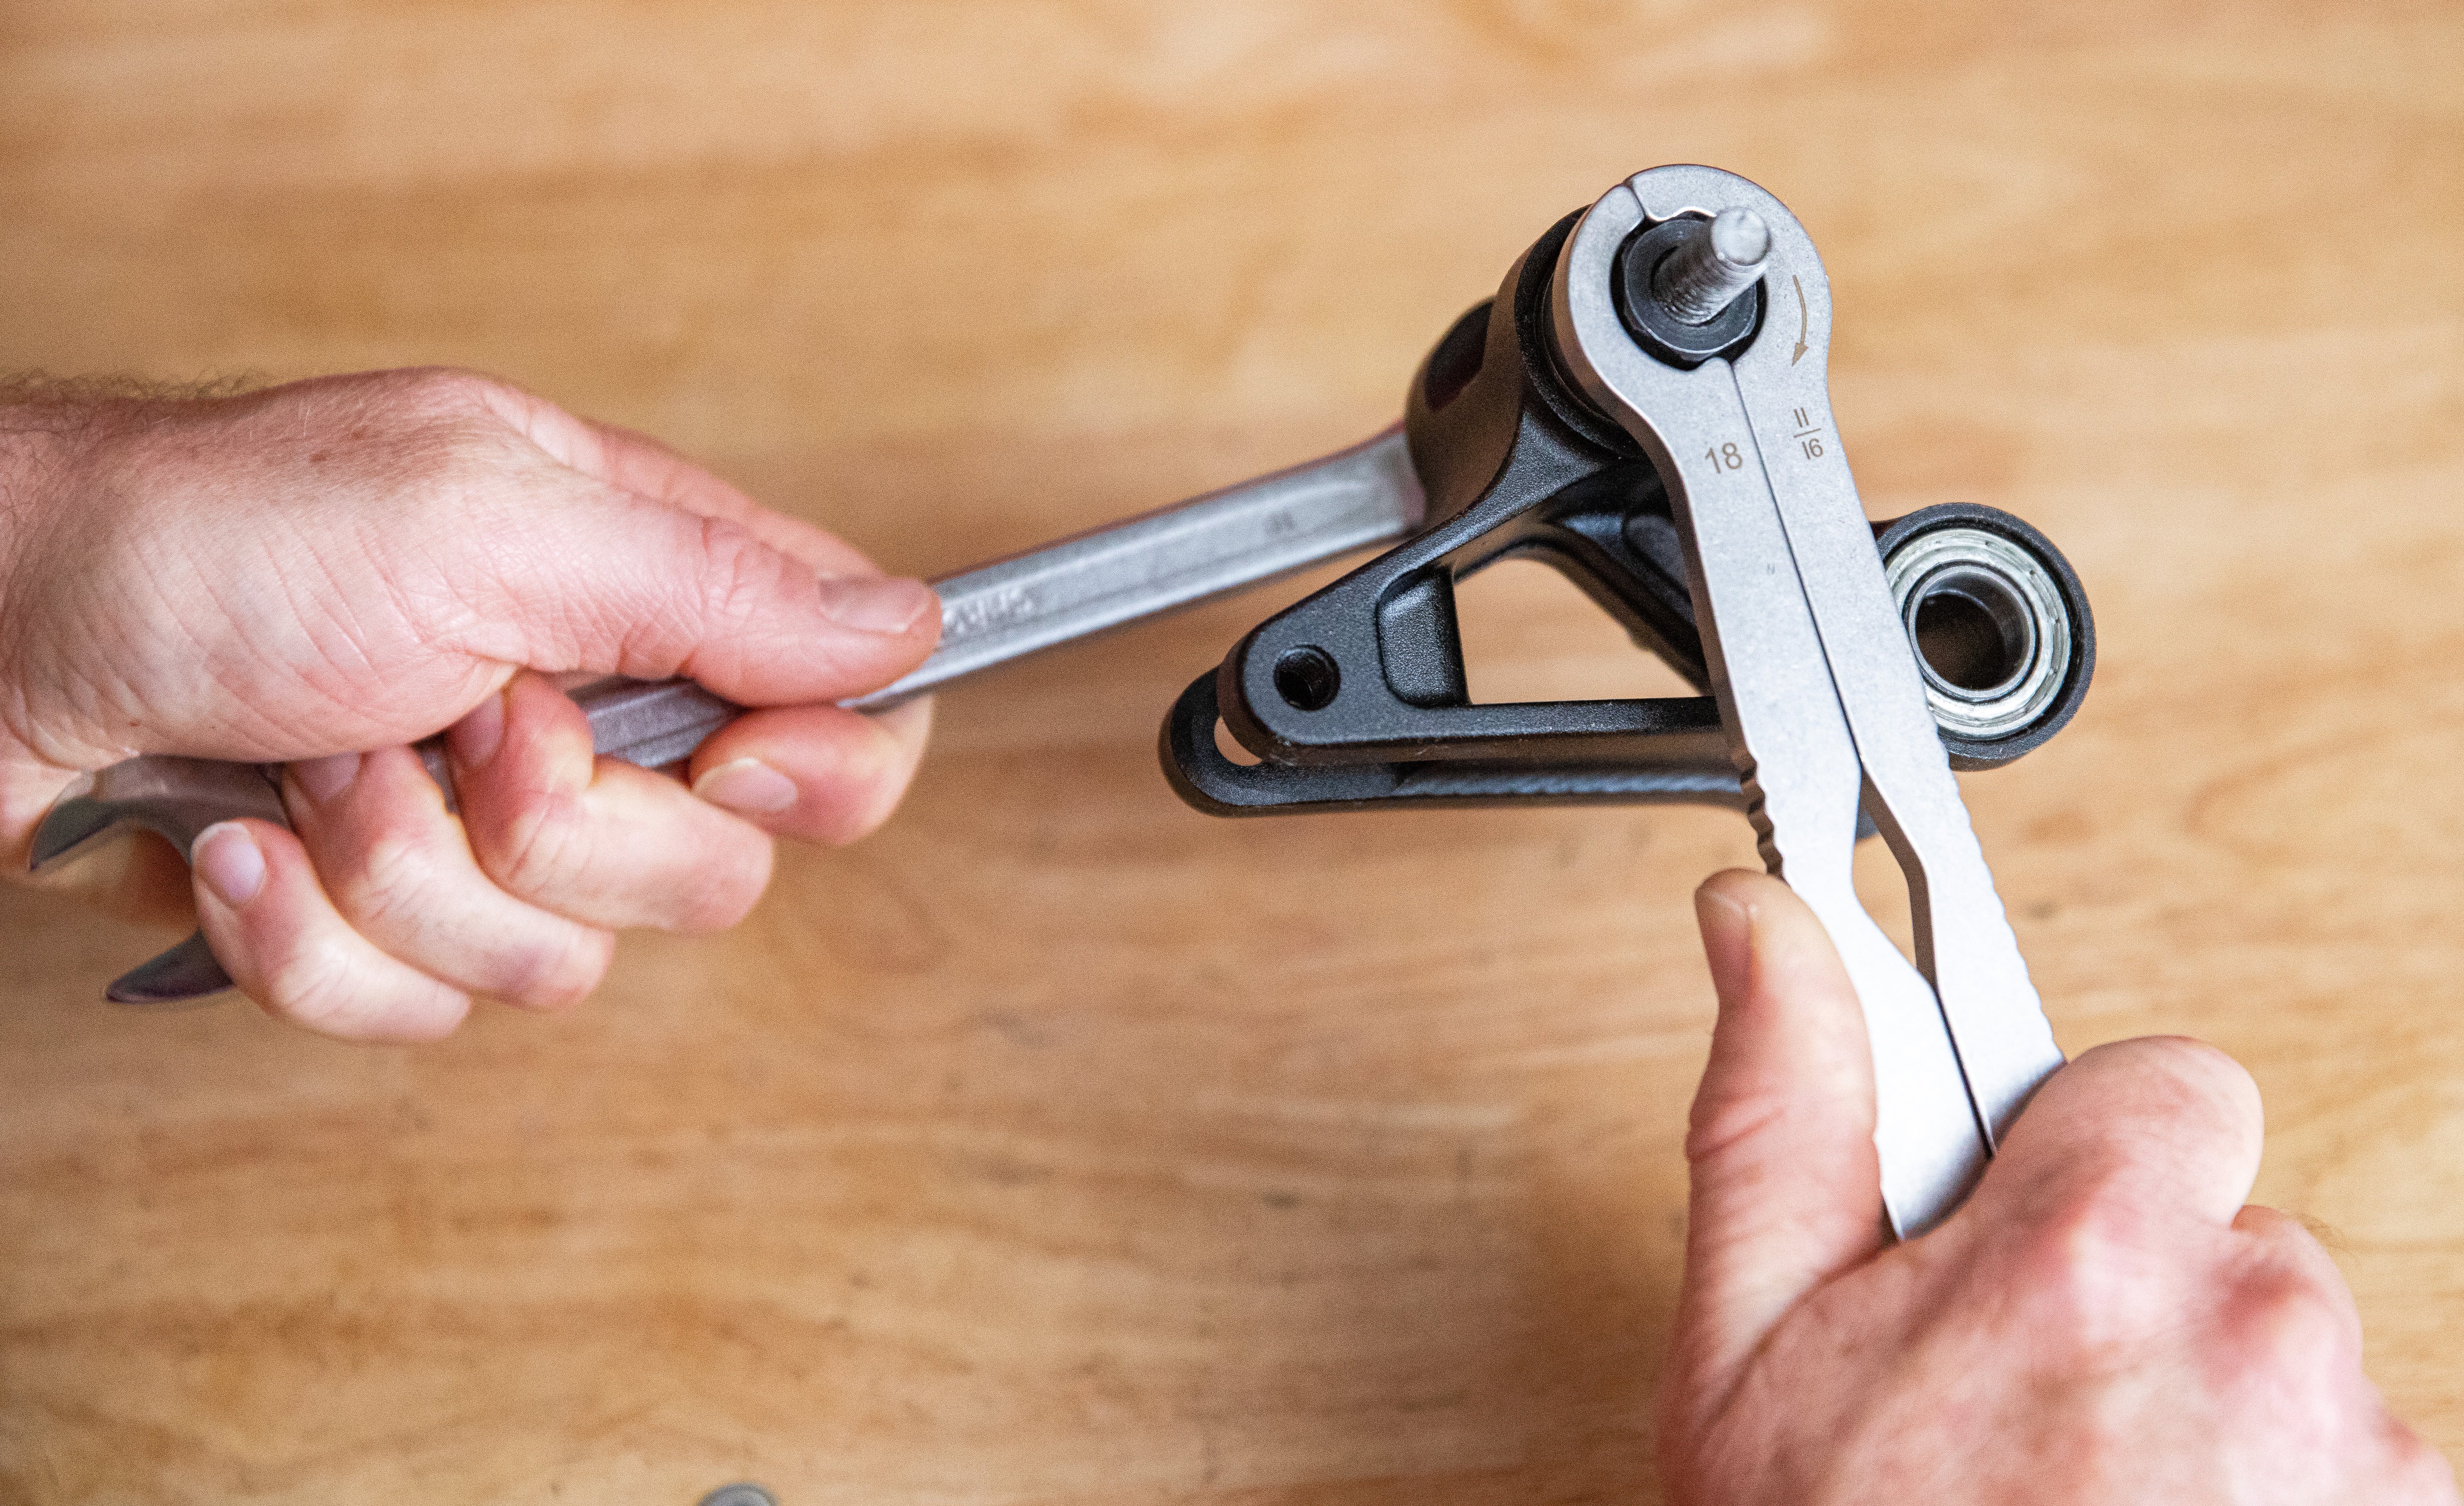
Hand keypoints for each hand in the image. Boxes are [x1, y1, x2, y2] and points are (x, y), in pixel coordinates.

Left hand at [0, 369, 939, 1041]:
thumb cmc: (211, 543)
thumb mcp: (493, 522)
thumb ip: (716, 585)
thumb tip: (911, 626)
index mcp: (632, 589)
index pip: (836, 710)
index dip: (820, 770)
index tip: (732, 767)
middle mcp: (574, 720)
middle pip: (710, 871)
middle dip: (563, 829)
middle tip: (458, 725)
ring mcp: (470, 832)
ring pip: (556, 964)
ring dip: (407, 875)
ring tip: (313, 765)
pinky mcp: (367, 921)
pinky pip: (412, 1012)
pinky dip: (308, 938)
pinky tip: (238, 842)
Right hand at [1660, 870, 2457, 1504]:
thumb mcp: (1748, 1353)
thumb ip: (1780, 1110)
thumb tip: (1766, 916)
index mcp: (2082, 1248)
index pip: (2165, 1082)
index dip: (2083, 1164)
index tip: (2033, 1240)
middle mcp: (2253, 1324)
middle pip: (2233, 1235)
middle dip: (2145, 1305)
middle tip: (2033, 1420)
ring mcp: (2358, 1446)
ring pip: (2298, 1364)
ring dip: (2217, 1422)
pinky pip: (2363, 1467)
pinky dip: (2288, 1505)